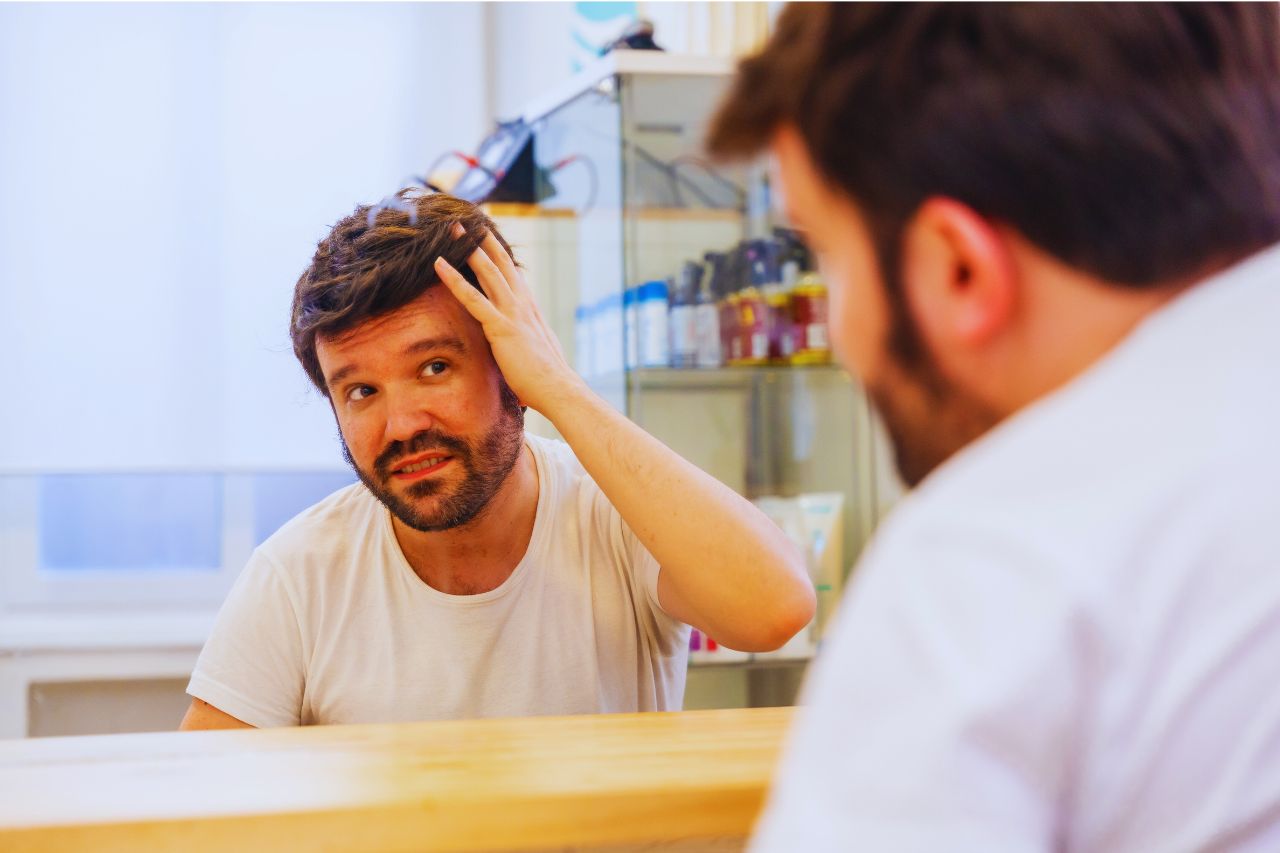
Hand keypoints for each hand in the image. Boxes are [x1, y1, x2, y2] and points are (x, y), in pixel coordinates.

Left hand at [433, 226, 585, 415]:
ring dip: (468, 248)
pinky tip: (438, 263)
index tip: (488, 237)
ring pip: (487, 271)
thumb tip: (524, 353)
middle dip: (484, 240)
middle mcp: (522, 304)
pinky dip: (453, 279)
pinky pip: (472, 297)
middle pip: (500, 264)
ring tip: (453, 228)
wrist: (557, 389)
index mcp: (530, 310)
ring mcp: (512, 313)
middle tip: (469, 220)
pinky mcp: (501, 326)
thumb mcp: (536, 354)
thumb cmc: (546, 380)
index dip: (499, 255)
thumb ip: (526, 344)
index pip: (511, 275)